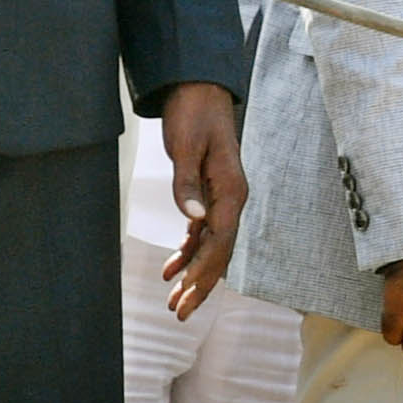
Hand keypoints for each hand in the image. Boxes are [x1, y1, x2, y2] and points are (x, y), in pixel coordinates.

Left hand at [156, 82, 246, 319]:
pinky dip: (187, 251)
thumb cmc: (194, 114)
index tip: (187, 295)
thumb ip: (188, 184)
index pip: (220, 240)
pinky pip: (202, 231)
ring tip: (175, 301)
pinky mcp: (209, 193)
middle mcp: (231, 198)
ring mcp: (222, 197)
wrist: (198, 89)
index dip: (204, 272)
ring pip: (211, 245)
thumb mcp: (187, 147)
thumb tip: (194, 219)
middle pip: (219, 251)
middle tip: (181, 313)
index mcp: (232, 190)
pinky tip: (171, 269)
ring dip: (193, 274)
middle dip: (200, 284)